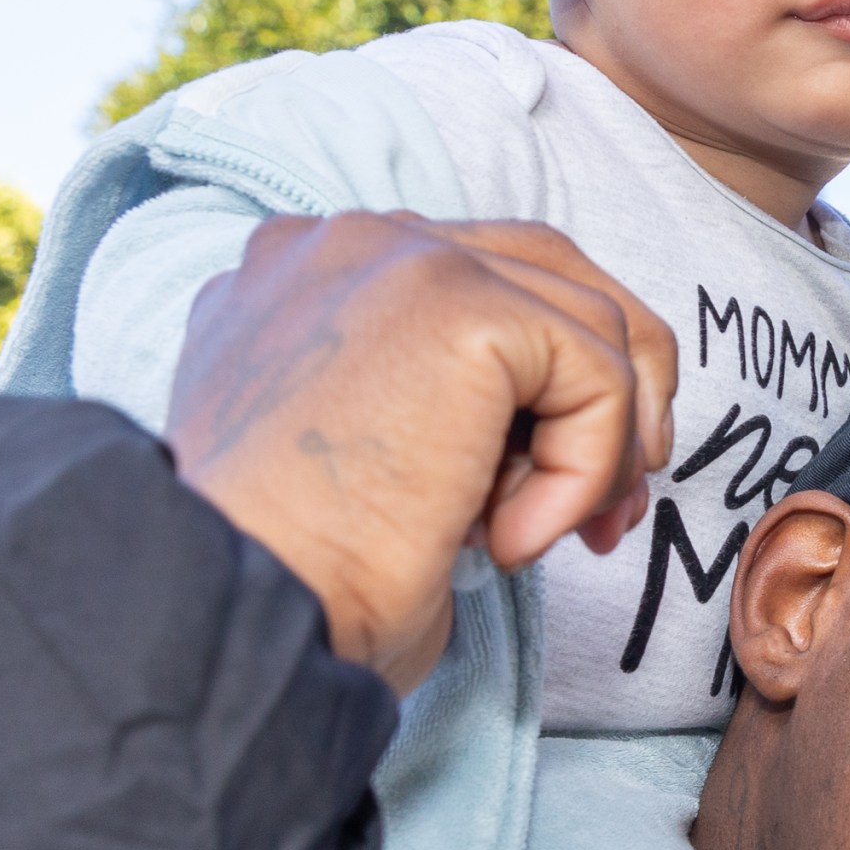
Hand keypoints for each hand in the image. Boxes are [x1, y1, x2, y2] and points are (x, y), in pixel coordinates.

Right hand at [167, 213, 677, 691]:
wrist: (237, 610)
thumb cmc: (293, 576)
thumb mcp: (358, 462)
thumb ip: (427, 403)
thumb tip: (543, 425)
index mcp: (309, 271)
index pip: (482, 279)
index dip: (546, 385)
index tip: (550, 496)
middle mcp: (350, 239)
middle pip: (554, 272)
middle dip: (612, 396)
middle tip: (612, 514)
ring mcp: (402, 257)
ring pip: (591, 328)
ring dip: (598, 453)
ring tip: (539, 538)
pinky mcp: (460, 307)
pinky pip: (597, 377)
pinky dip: (585, 473)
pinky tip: (504, 542)